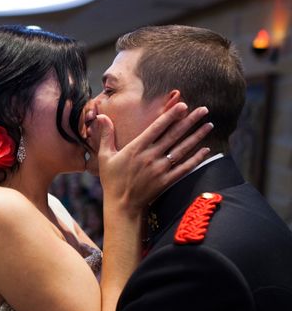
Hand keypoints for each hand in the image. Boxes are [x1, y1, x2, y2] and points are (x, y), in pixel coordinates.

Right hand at [97, 102, 213, 213]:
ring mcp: (160, 169)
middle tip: (203, 110)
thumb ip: (106, 135)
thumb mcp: (104, 156)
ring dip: (196, 136)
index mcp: (135, 148)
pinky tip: (206, 149)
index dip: (170, 115)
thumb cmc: (112, 180)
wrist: (121, 205)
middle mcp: (150, 157)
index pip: (156, 128)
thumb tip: (101, 116)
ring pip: (182, 149)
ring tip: (208, 125)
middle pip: (174, 135)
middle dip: (189, 121)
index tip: (183, 105)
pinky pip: (185, 167)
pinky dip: (196, 158)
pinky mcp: (166, 180)